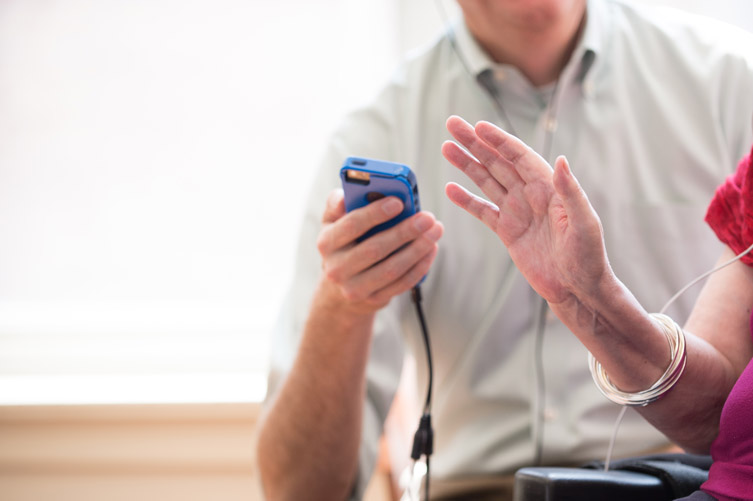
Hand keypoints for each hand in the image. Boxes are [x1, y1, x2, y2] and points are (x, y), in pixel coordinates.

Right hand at [316, 189, 442, 314]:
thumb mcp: (333, 222)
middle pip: (375, 249)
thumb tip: (344, 194)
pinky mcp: (374, 299)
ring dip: (417, 249)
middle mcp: (337, 268)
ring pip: (391, 269)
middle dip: (404, 232)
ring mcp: (355, 288)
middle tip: (427, 218)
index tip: (398, 202)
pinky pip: (401, 283)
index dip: (375, 213)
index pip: (351, 226)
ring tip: (435, 231)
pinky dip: (420, 266)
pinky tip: (431, 250)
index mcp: (327, 243)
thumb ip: (337, 203)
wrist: (339, 288)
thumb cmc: (343, 244)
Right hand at [441, 115, 607, 304]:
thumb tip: (561, 159)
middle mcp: (530, 194)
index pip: (519, 156)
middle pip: (497, 162)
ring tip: (446, 148)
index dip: (498, 140)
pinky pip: (483, 211)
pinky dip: (467, 200)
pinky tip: (451, 189)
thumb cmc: (588, 256)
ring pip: (486, 181)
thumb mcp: (584, 223)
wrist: (578, 289)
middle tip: (453, 125)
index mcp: (549, 187)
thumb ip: (570, 191)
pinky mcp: (507, 232)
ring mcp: (517, 212)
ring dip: (466, 165)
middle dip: (475, 143)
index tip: (478, 126)